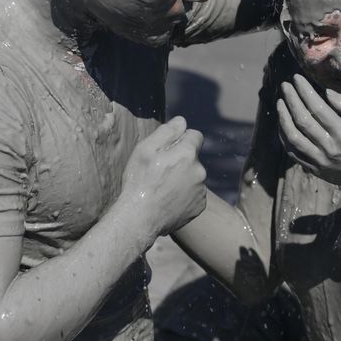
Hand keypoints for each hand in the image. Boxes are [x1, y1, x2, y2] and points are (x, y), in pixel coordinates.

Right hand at [119, 116, 206, 244]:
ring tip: (162, 188)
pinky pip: (194, 194)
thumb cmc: (139, 182)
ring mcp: (201, 190)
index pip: (195, 135)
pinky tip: (168, 200)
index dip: (181, 140)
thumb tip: (182, 121)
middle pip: (193, 157)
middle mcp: (199, 171)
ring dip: (183, 177)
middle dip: (181, 160)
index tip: (168, 150)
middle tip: (160, 172)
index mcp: (188, 154)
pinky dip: (184, 195)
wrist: (139, 218)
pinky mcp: (199, 206)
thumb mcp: (145, 150)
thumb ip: (166, 132)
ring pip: (193, 176)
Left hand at [277, 75, 340, 191]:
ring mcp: (319, 160)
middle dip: (291, 100)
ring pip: (293, 136)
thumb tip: (326, 92)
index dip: (305, 91)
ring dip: (283, 117)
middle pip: (302, 120)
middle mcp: (329, 147)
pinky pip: (292, 151)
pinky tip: (282, 122)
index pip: (318, 107)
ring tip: (280, 102)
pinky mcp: (313, 168)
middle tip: (285, 86)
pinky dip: (284, 136)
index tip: (297, 79)